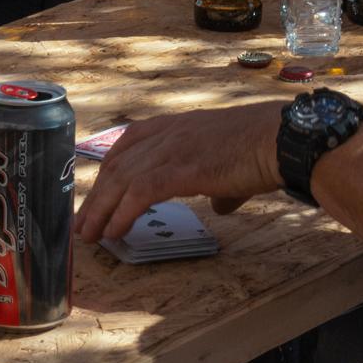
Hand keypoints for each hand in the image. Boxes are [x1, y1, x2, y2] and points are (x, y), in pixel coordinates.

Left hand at [73, 103, 286, 241]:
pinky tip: (115, 232)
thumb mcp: (231, 165)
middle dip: (96, 196)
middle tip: (83, 224)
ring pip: (121, 180)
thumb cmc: (263, 150)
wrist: (280, 139)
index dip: (107, 171)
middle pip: (116, 164)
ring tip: (90, 236)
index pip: (127, 144)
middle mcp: (167, 133)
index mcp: (176, 125)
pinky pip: (139, 193)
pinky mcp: (180, 169)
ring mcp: (172, 148)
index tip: (96, 194)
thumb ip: (219, 187)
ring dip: (100, 210)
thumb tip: (220, 205)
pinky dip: (123, 213)